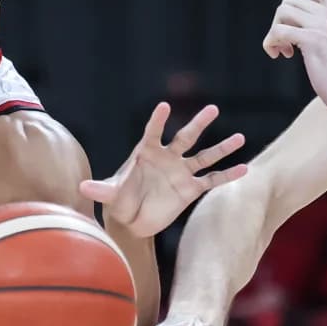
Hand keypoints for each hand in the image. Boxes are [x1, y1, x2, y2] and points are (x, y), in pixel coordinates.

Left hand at [77, 102, 248, 238]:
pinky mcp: (191, 188)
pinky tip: (244, 169)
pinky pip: (212, 180)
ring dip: (222, 148)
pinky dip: (227, 175)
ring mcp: (181, 172)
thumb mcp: (110, 195)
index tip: (163, 107)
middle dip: (198, 124)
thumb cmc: (119, 200)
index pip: (153, 132)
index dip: (157, 121)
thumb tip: (82, 187)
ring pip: (205, 156)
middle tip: (212, 108)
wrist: (133, 218)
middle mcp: (168, 158)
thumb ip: (100, 189)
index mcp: (147, 153)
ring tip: (239, 137)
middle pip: (186, 137)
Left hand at [262, 0, 326, 116]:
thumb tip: (294, 15)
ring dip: (274, 30)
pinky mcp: (313, 42)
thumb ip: (322, 22)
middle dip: (280, 19)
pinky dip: (271, 42)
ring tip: (284, 49)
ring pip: (282, 11)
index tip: (295, 11)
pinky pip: (278, 30)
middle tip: (286, 40)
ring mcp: (322, 26)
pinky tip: (280, 55)